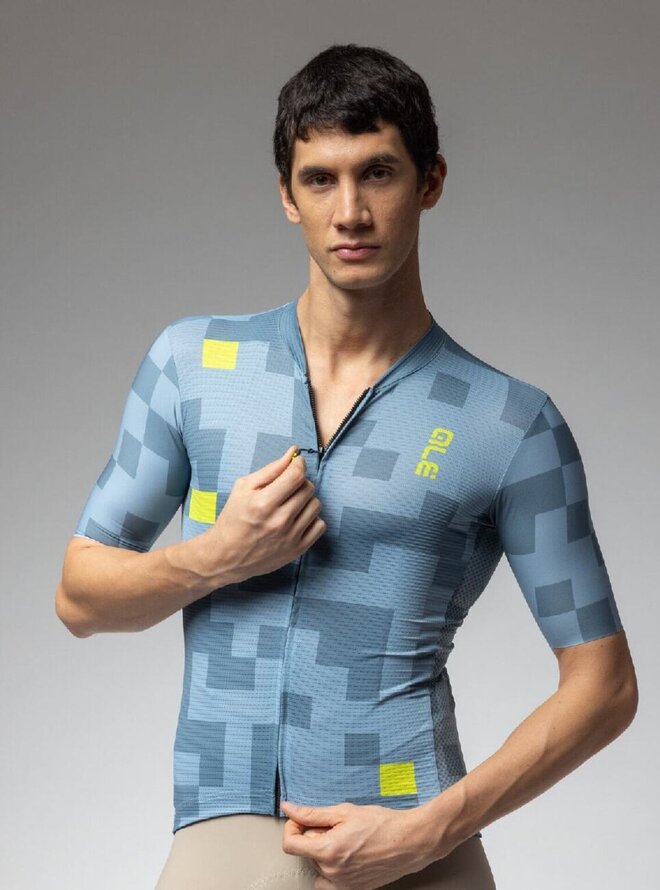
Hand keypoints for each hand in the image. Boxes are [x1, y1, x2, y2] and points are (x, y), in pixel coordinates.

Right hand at [197, 445, 326, 584]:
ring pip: (316, 505)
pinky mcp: (297, 550)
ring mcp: (290, 537)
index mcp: (263, 503)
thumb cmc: (234, 518)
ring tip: (290, 504)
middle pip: (308, 488)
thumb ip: (271, 469)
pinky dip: (311, 519)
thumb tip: (293, 452)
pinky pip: (320, 525)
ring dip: (306, 500)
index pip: (296, 475)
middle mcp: (279, 521)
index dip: (299, 464)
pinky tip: (296, 519)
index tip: (295, 463)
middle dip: (299, 482)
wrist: (227, 556)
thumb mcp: (243, 488)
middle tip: (286, 488)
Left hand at [280, 800, 429, 889]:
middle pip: (307, 852)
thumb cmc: (382, 824)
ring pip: (319, 866)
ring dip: (324, 852)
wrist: (410, 842)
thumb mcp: (344, 811)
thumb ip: (312, 813)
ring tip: (345, 839)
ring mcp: (343, 885)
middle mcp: (332, 873)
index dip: (292, 828)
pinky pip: (330, 881)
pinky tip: (348, 854)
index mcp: (327, 851)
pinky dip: (333, 868)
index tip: (301, 820)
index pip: (290, 845)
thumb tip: (288, 808)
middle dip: (315, 835)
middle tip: (336, 824)